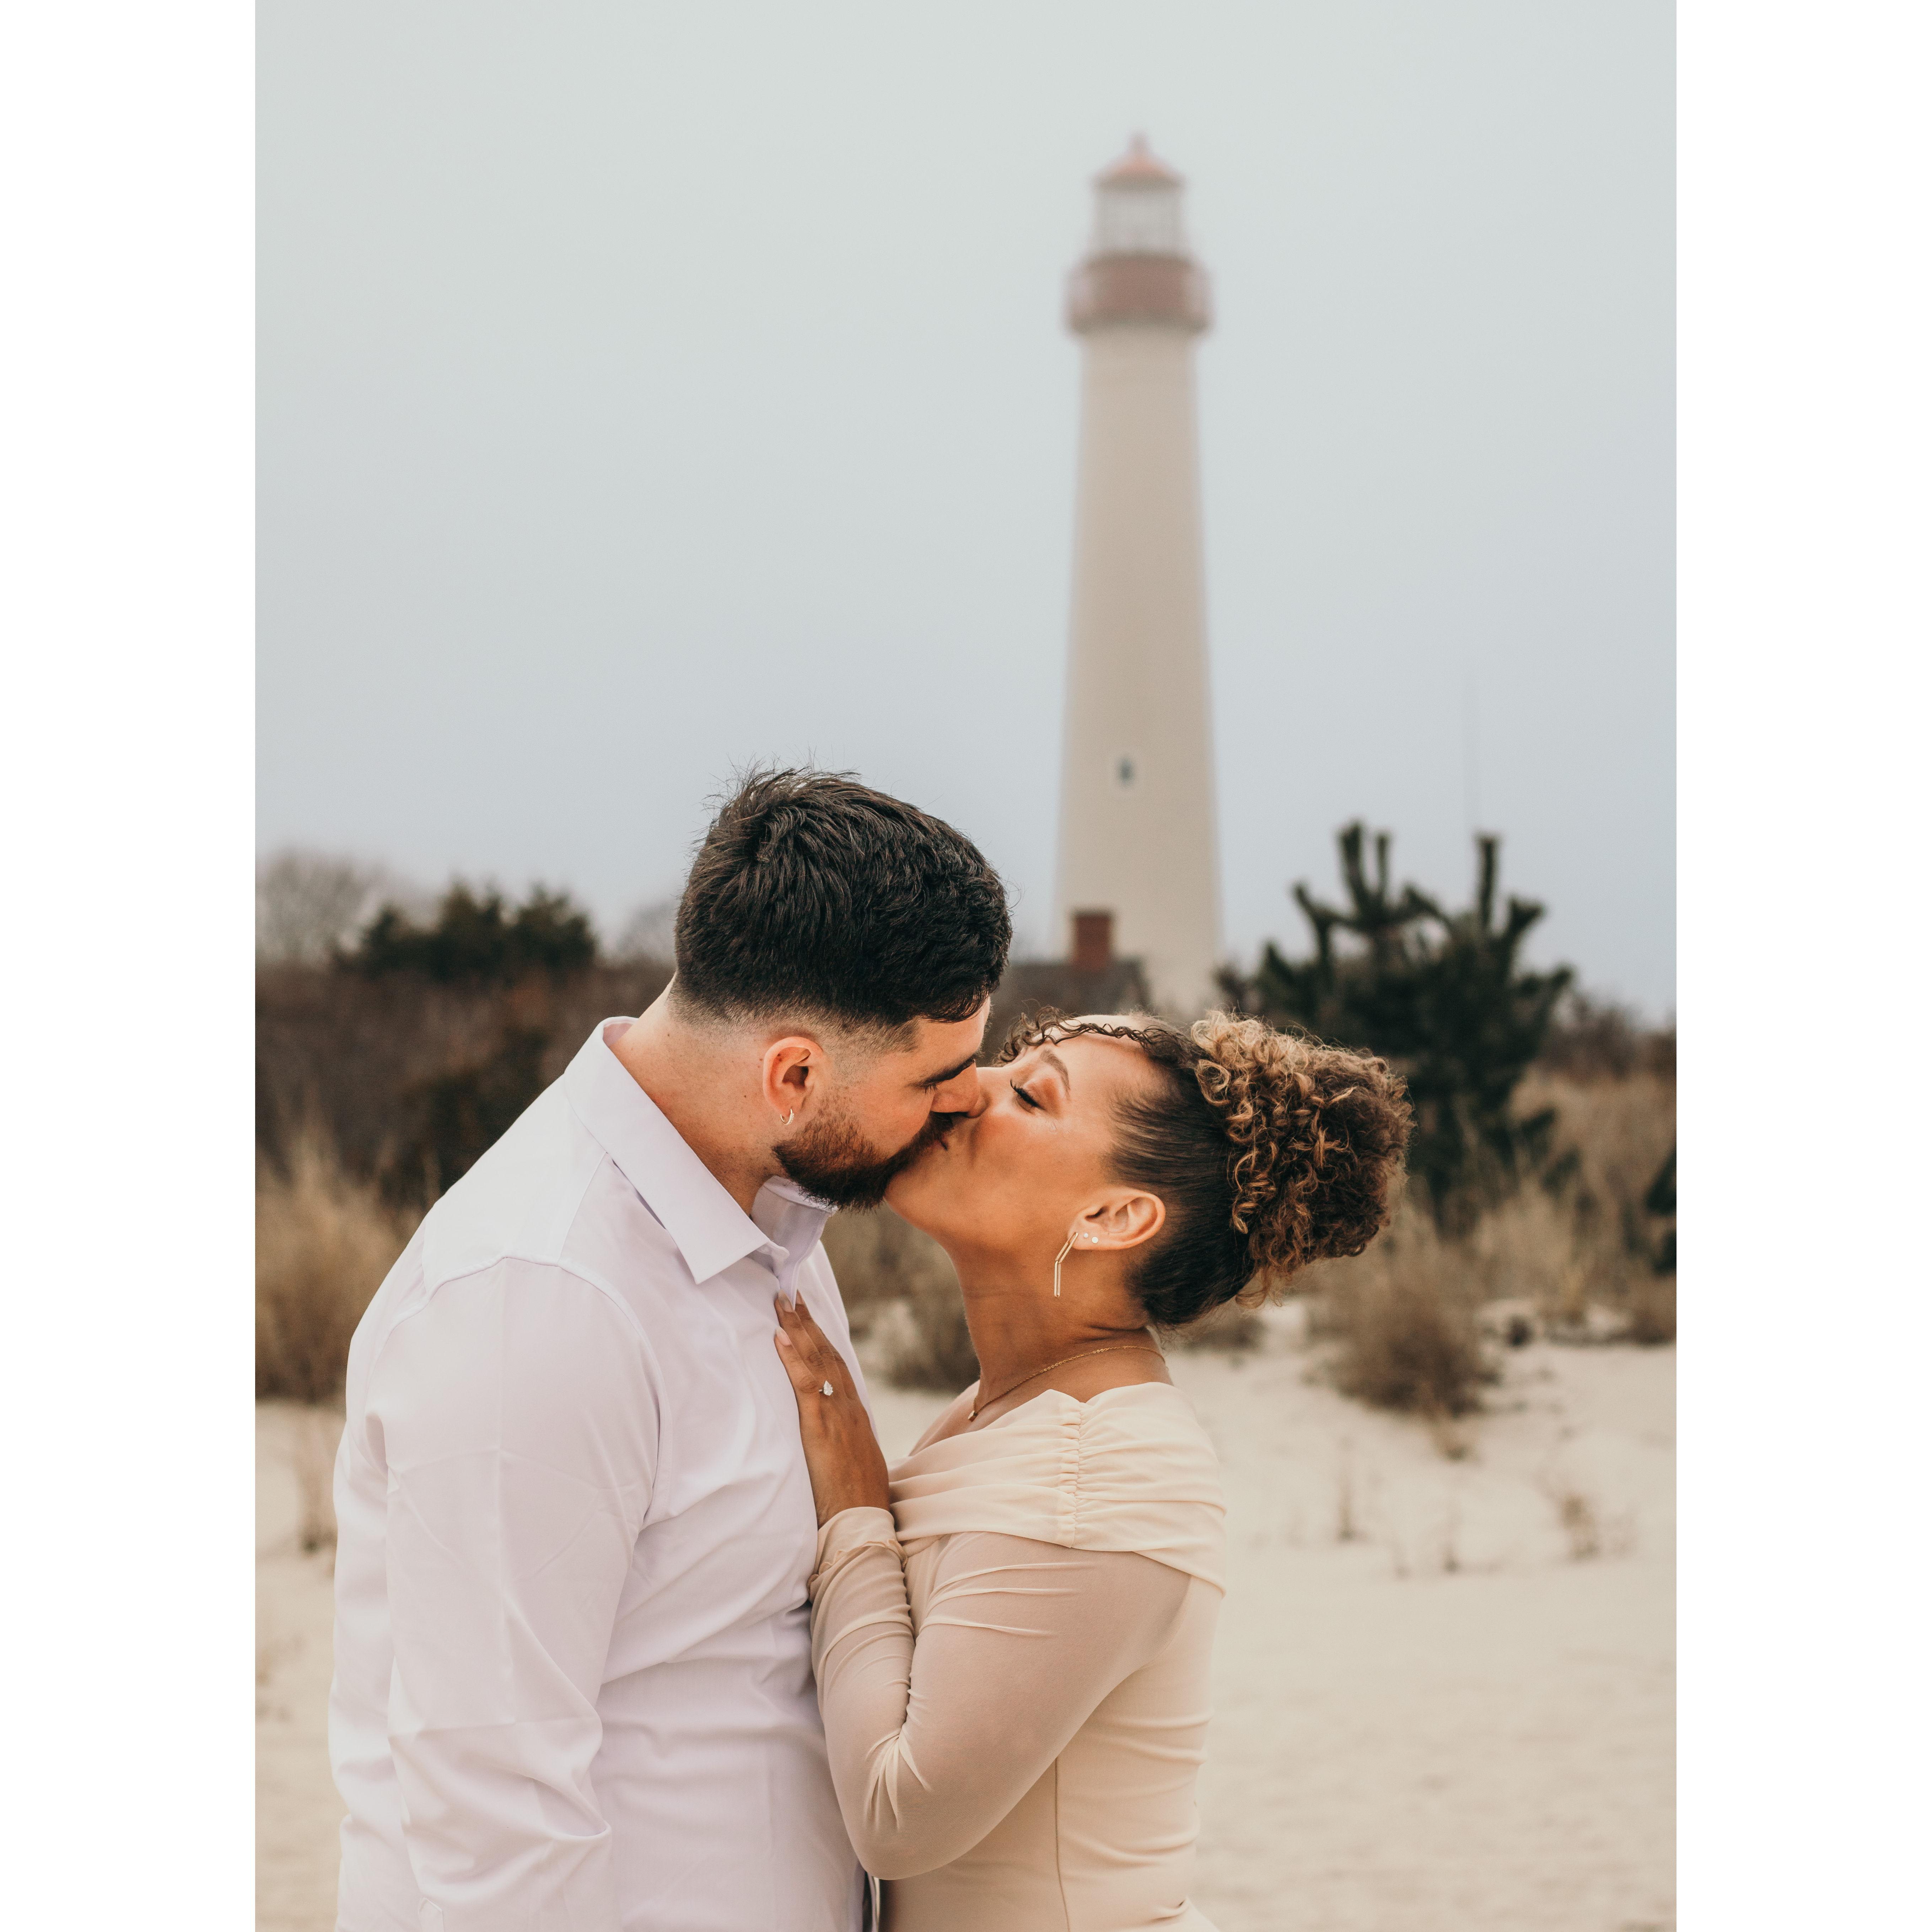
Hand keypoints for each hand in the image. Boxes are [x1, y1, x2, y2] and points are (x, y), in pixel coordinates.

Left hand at [773, 1294, 891, 1526]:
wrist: (864, 1521)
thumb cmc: (857, 1497)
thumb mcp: (853, 1459)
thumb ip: (841, 1439)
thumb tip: (829, 1431)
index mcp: (855, 1412)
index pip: (836, 1364)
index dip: (821, 1338)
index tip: (807, 1314)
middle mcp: (848, 1406)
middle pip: (827, 1353)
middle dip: (808, 1322)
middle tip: (790, 1293)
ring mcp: (837, 1414)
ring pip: (817, 1361)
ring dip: (798, 1329)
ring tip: (782, 1302)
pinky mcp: (822, 1427)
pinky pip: (806, 1385)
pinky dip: (793, 1358)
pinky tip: (780, 1337)